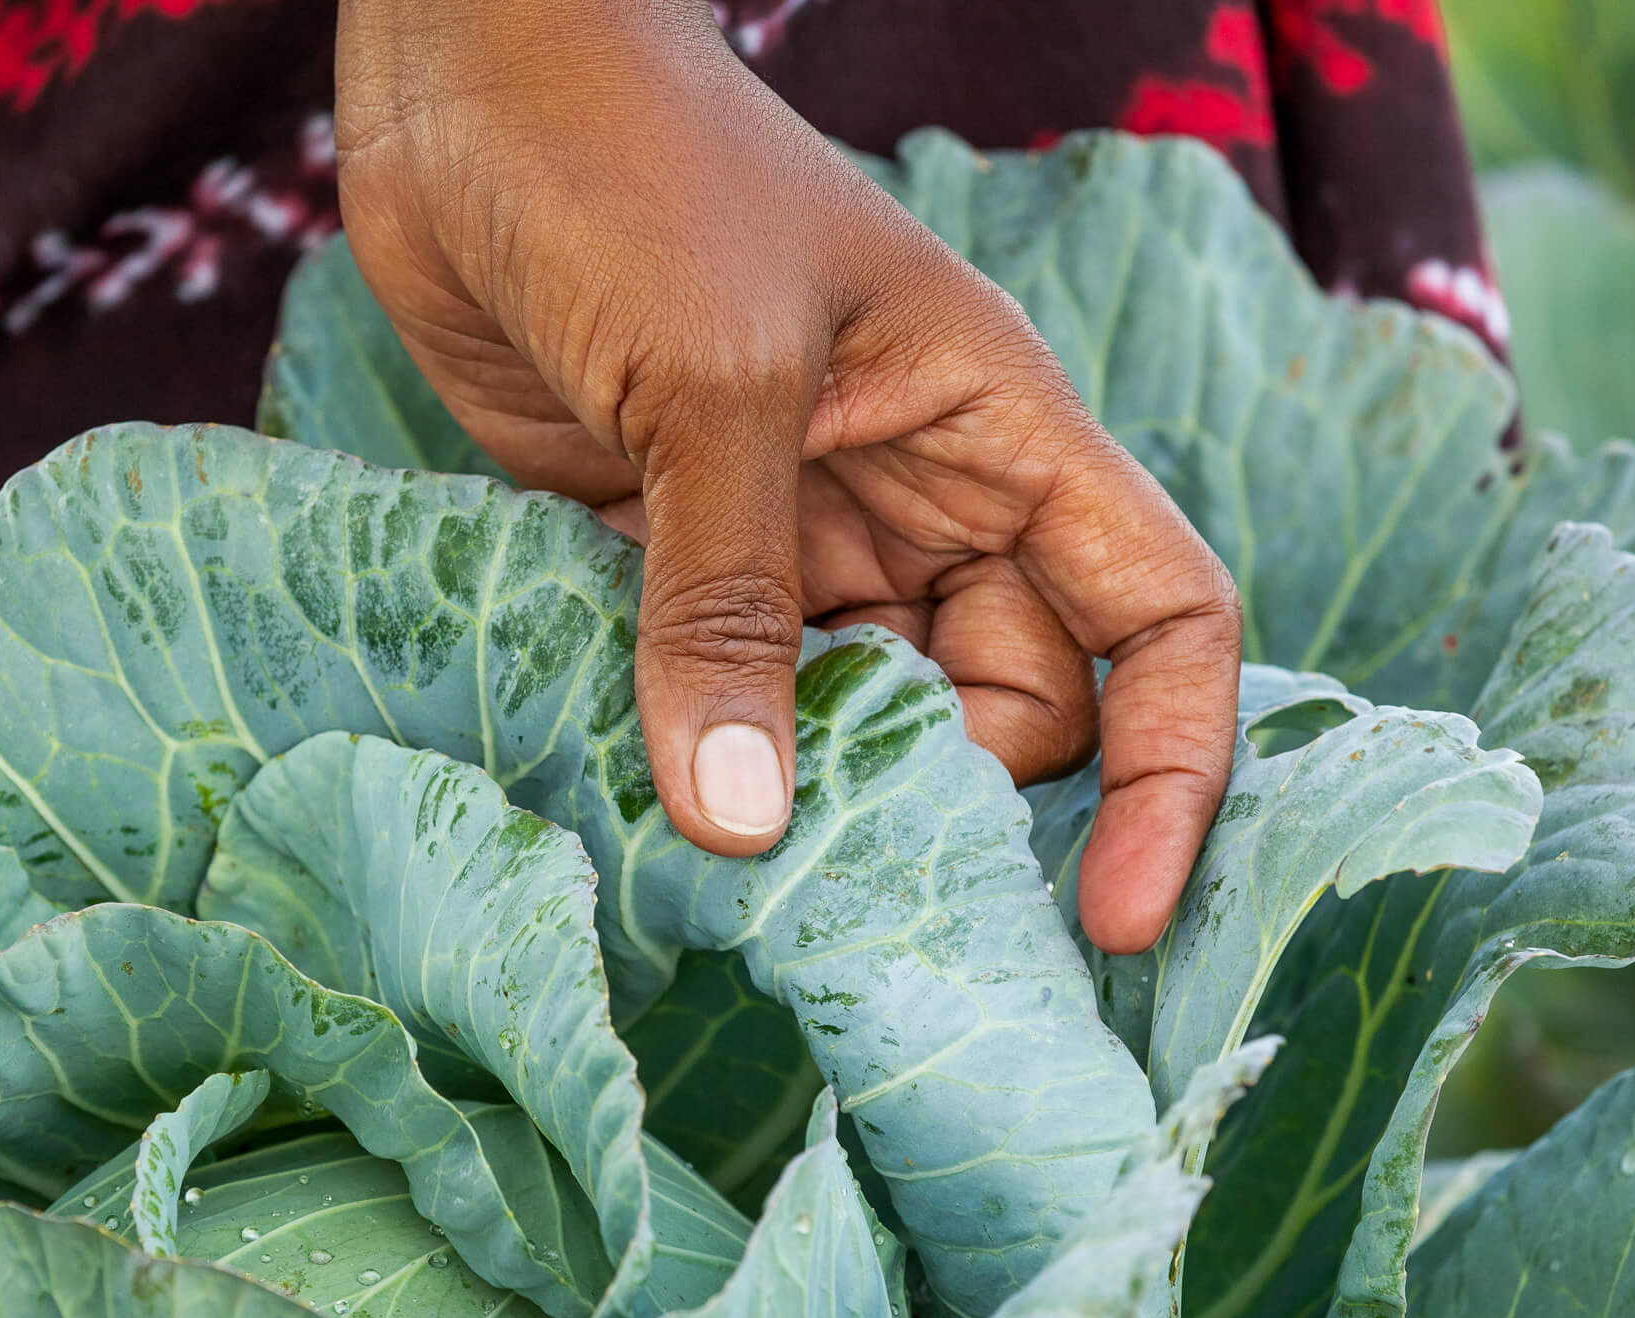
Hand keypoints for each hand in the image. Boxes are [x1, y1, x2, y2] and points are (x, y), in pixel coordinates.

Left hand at [334, 0, 1241, 953]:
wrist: (464, 80)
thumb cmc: (631, 172)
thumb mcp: (712, 384)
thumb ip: (730, 604)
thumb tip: (744, 827)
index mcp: (998, 429)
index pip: (1160, 619)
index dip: (1170, 772)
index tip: (1119, 917)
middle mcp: (915, 491)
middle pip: (1006, 700)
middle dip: (958, 807)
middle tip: (849, 899)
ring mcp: (787, 524)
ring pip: (851, 712)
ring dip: (809, 798)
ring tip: (737, 889)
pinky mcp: (661, 545)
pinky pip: (714, 686)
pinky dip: (695, 753)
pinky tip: (646, 817)